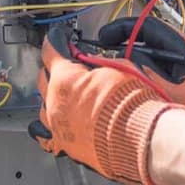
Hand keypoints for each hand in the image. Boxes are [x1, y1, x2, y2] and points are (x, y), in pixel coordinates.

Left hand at [31, 25, 184, 184]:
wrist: (141, 139)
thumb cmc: (133, 105)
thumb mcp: (118, 67)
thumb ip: (97, 63)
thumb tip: (92, 61)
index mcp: (65, 78)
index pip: (51, 50)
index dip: (57, 41)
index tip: (61, 39)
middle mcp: (55, 102)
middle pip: (43, 78)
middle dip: (54, 68)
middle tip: (68, 65)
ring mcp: (58, 126)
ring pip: (44, 106)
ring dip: (52, 96)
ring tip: (64, 94)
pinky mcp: (66, 146)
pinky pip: (47, 136)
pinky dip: (50, 126)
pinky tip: (55, 123)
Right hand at [97, 18, 184, 110]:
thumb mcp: (163, 93)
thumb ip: (140, 74)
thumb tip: (121, 63)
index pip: (149, 27)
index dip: (123, 31)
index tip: (107, 37)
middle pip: (161, 44)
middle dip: (138, 54)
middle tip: (121, 67)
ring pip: (174, 60)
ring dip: (156, 69)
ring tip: (142, 86)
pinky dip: (172, 79)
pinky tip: (166, 97)